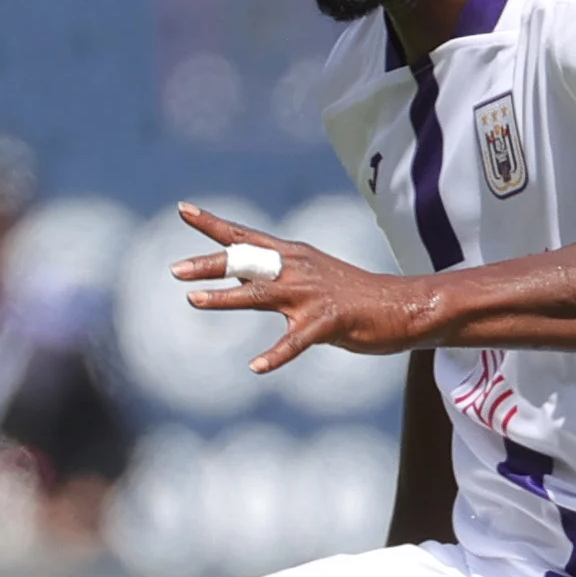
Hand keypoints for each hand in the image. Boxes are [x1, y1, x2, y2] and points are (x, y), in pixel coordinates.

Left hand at [170, 202, 419, 373]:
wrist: (400, 306)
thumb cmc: (352, 295)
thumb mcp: (309, 275)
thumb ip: (274, 274)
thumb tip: (238, 275)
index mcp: (292, 256)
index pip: (244, 236)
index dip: (212, 224)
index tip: (182, 209)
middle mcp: (297, 269)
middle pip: (246, 263)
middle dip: (209, 264)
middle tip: (175, 270)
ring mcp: (312, 295)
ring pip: (260, 295)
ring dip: (225, 298)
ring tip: (193, 300)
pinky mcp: (328, 323)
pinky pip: (295, 342)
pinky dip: (275, 356)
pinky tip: (256, 367)